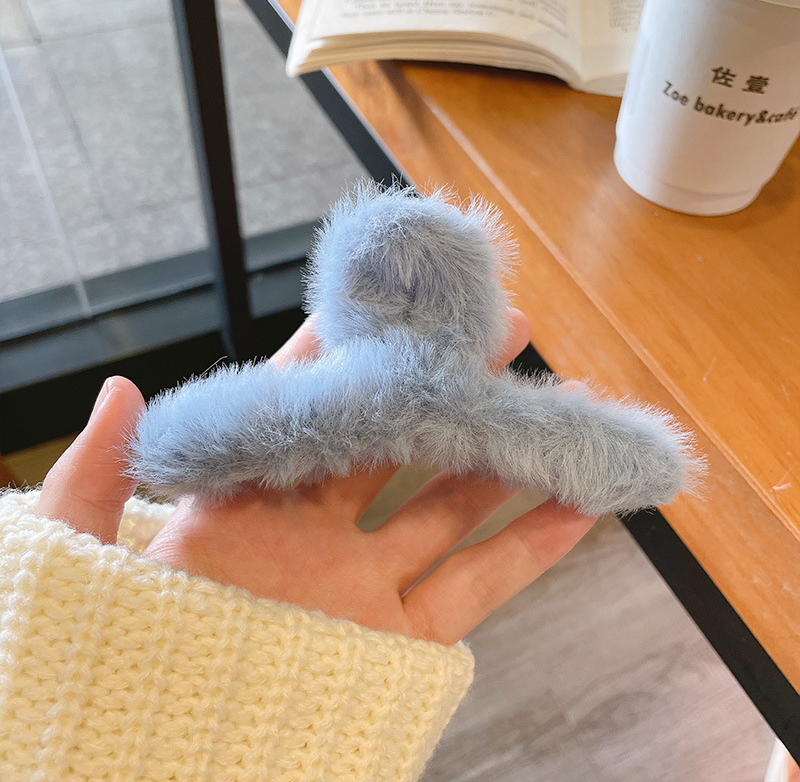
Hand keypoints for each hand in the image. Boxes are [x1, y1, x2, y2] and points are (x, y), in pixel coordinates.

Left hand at [37, 310, 593, 643]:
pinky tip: (575, 510)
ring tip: (552, 408)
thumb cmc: (108, 662)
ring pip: (450, 508)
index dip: (346, 353)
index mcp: (241, 506)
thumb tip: (118, 392)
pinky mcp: (398, 644)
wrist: (147, 765)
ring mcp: (361, 588)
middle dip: (445, 386)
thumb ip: (97, 480)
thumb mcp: (80, 563)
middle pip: (394, 442)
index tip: (389, 304)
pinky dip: (530, 550)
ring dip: (503, 456)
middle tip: (498, 333)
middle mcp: (311, 536)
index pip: (300, 407)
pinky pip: (479, 590)